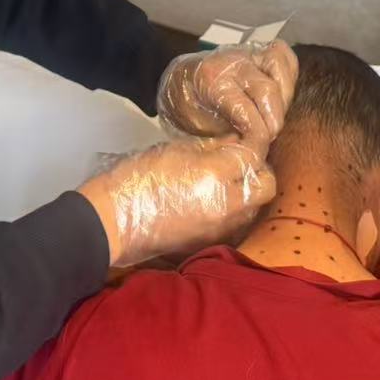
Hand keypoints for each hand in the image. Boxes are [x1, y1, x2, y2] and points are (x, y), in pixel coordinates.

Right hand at [79, 137, 276, 267]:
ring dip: (248, 192)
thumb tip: (236, 142)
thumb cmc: (137, 177)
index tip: (247, 137)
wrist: (113, 222)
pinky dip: (234, 212)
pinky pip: (237, 224)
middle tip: (240, 161)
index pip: (253, 155)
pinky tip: (215, 202)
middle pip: (266, 186)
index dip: (254, 142)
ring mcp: (221, 228)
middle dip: (259, 170)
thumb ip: (210, 146)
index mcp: (214, 174)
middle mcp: (226, 204)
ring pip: (255, 208)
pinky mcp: (211, 243)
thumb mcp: (173, 151)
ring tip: (228, 181)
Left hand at [157, 40, 299, 151]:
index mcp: (210, 80)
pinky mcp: (259, 49)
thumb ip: (227, 136)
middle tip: (271, 136)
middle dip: (273, 118)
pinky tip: (281, 95)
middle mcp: (231, 61)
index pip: (243, 108)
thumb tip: (255, 151)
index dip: (257, 131)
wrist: (183, 82)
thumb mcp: (201, 127)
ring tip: (276, 114)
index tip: (262, 145)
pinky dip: (288, 75)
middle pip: (266, 89)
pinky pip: (283, 56)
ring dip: (284, 94)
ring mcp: (246, 52)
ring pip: (279, 65)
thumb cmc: (192, 108)